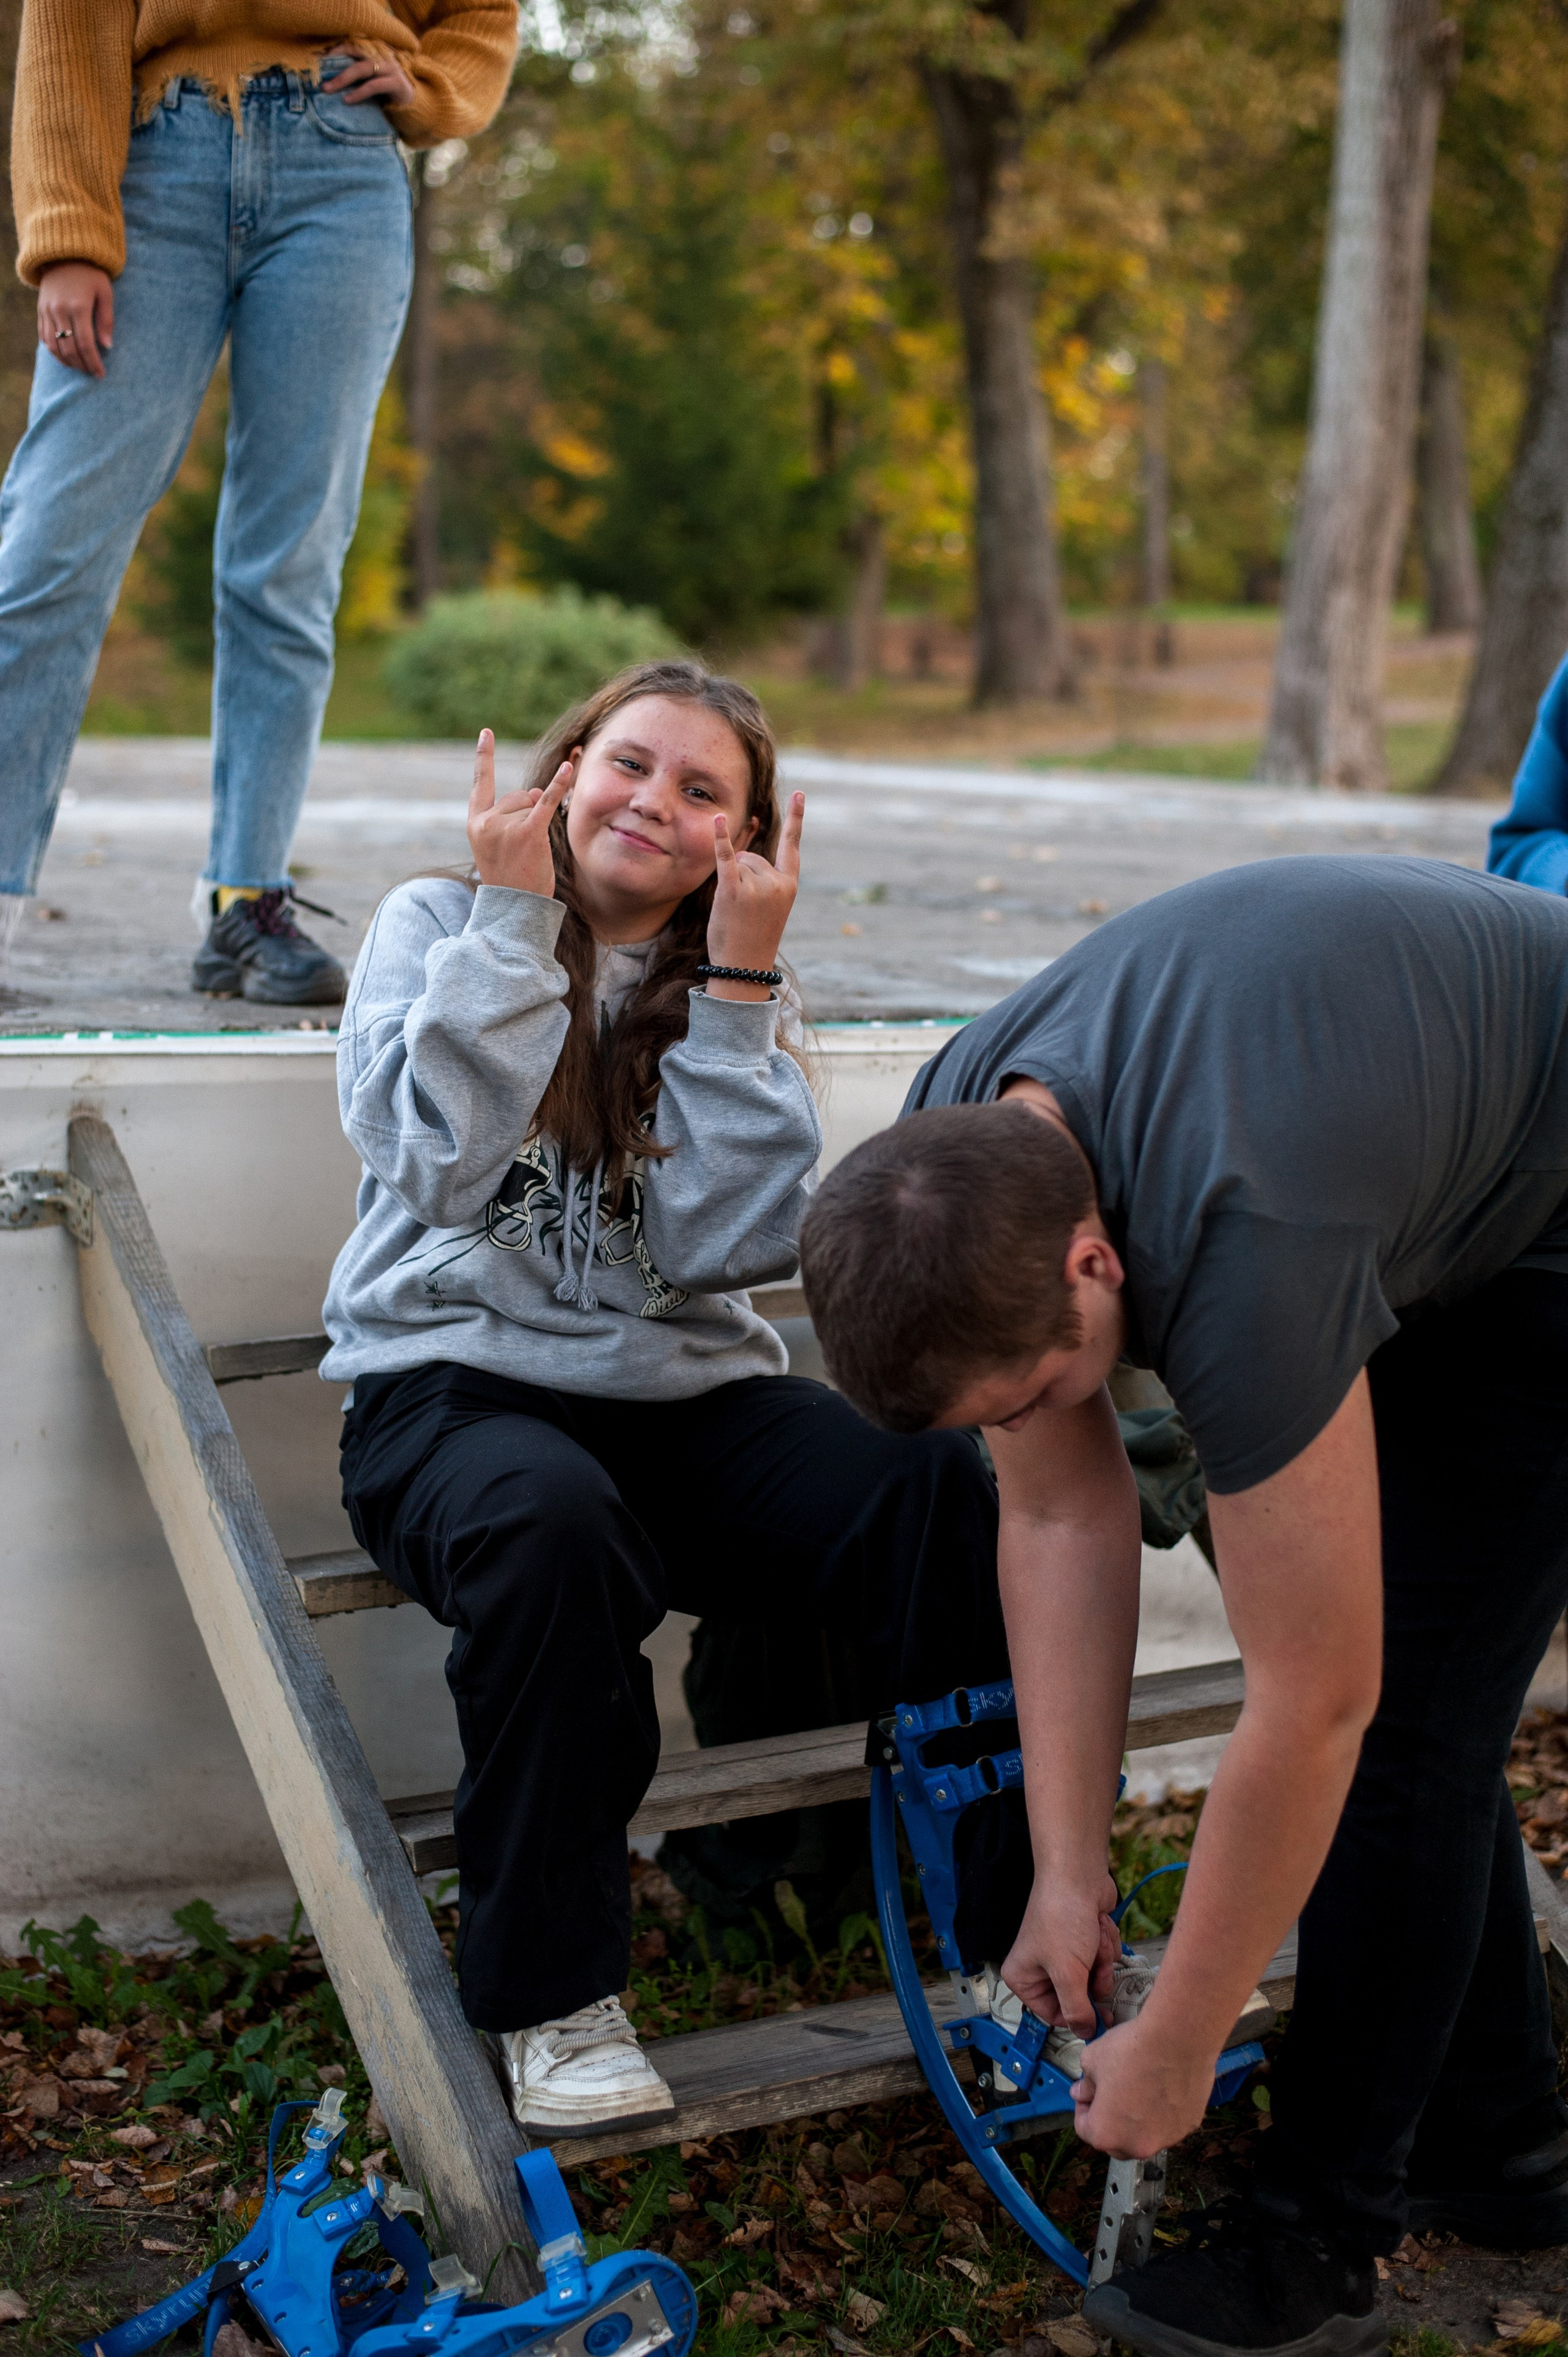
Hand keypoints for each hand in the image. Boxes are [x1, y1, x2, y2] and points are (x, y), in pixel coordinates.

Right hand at [38, 264, 113, 377]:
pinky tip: (65, 356)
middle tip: (92, 372)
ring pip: (54, 346)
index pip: (85, 344)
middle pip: (69, 349)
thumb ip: (106, 319)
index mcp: (78, 307)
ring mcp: (47, 311)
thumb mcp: (105, 292)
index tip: (101, 374)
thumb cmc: (90, 274)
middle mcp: (59, 311)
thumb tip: (107, 346)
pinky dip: (54, 351)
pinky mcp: (40, 311)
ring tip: (80, 366)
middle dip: (82, 365)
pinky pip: (44, 337)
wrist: (63, 255)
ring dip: (67, 361)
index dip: (93, 362)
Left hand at [321, 46, 417, 106]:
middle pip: (354, 52)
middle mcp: (382, 54)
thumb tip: (329, 77)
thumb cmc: (386, 92)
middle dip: (334, 62)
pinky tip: (347, 100)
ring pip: (361, 68)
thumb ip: (355, 73)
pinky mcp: (396, 82)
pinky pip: (373, 86)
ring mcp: (390, 67)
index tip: (319, 60)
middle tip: (319, 76)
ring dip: (342, 79)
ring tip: (328, 89)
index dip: (335, 49)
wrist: (412, 104)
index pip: (351, 44)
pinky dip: (358, 93)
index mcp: (374, 50)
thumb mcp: (369, 79)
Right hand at [467, 729, 571, 895]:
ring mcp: (506, 827)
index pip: (480, 784)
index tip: (486, 733)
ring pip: (531, 804)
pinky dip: (559, 785)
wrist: (514, 910)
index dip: (485, 758)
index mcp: (474, 824)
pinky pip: (547, 802)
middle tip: (521, 849)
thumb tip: (535, 791)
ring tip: (529, 852)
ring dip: (536, 822)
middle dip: (526, 814)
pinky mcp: (528, 833)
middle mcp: (486, 822)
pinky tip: (569, 767)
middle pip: (516, 796)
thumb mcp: (501, 844)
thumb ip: (513, 814)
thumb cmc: (510, 878)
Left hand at [705, 790, 802, 999]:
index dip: (796, 818)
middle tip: (743, 911)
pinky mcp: (733, 891)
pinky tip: (717, 819)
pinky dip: (720, 839)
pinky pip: (725, 858)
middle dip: (743, 876)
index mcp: (789, 886)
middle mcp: (777, 883)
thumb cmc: (754, 938)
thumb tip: (745, 850)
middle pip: (753, 857)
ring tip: (735, 912)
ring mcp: (757, 887)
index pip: (792, 846)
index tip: (800, 793)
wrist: (744, 969)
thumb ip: (766, 880)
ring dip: (731, 881)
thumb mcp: (770, 908)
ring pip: (738, 863)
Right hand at [1000, 1872, 1120, 2034]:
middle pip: (1079, 1998)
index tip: (1102, 2018)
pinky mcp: (1085, 1942)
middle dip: (1093, 1979)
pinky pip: (1103, 1960)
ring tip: (1094, 1938)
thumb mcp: (1067, 1973)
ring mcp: (1065, 1954)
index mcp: (1024, 1978)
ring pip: (1095, 1979)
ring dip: (1101, 1960)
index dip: (1079, 2017)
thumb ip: (1077, 2010)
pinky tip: (1098, 1926)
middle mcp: (1042, 1968)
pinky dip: (1106, 1945)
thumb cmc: (1063, 1917)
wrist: (1079, 1875)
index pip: (1054, 2016)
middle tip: (1093, 1964)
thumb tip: (1086, 2035)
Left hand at [1070, 2015, 1214, 2158]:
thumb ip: (1085, 2084)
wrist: (1177, 2037)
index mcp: (1106, 2134)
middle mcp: (1136, 2145)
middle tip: (1110, 2092)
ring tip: (1138, 2088)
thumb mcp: (1091, 2059)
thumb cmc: (1131, 2049)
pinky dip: (1161, 2113)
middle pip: (1115, 2140)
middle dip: (1109, 2120)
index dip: (1083, 2108)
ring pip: (1143, 2135)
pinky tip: (1161, 2087)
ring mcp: (1165, 2139)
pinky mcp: (1188, 2127)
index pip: (1085, 2129)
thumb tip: (1083, 2093)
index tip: (1088, 2092)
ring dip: (1136, 2120)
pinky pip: (1167, 2125)